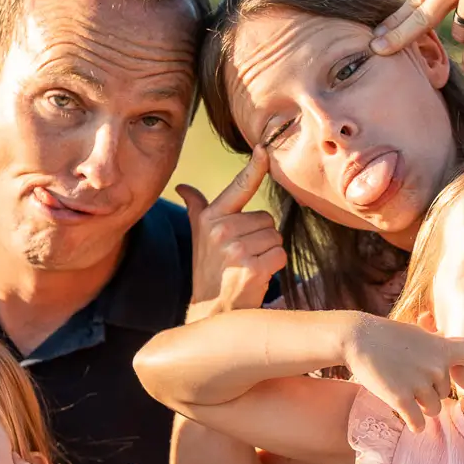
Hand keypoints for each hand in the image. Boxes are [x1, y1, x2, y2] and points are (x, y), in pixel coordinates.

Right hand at [181, 146, 284, 320]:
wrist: (211, 312)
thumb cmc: (208, 271)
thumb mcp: (198, 238)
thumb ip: (196, 209)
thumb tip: (183, 188)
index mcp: (210, 219)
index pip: (238, 187)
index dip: (254, 168)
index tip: (264, 150)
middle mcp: (221, 231)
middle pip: (265, 218)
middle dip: (260, 237)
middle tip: (242, 256)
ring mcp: (237, 250)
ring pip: (275, 237)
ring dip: (268, 252)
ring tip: (248, 267)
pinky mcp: (253, 268)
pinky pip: (280, 255)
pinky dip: (274, 266)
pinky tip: (257, 277)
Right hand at [342, 315, 463, 431]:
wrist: (358, 338)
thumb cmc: (387, 334)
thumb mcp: (419, 333)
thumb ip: (439, 342)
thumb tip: (451, 340)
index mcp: (443, 348)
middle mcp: (436, 367)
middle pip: (447, 392)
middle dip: (432, 390)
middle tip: (412, 381)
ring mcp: (419, 384)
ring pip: (434, 409)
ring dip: (422, 407)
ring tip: (407, 396)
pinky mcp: (401, 399)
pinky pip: (418, 423)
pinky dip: (415, 424)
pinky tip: (410, 420)